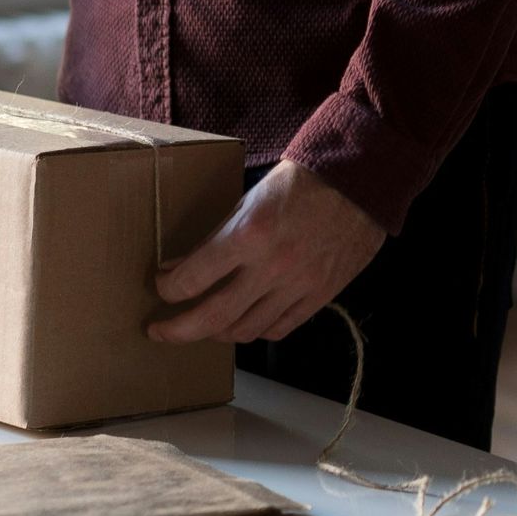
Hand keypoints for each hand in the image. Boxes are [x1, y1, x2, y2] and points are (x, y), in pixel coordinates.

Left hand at [149, 161, 384, 343]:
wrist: (357, 182)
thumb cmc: (299, 184)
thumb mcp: (247, 202)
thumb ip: (213, 239)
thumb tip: (178, 268)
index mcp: (248, 234)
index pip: (192, 279)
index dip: (168, 288)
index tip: (161, 287)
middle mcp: (272, 267)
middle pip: (212, 318)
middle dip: (177, 330)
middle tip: (158, 331)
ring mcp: (298, 286)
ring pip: (245, 331)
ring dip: (216, 333)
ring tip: (203, 326)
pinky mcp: (320, 296)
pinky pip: (279, 330)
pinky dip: (255, 331)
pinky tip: (243, 322)